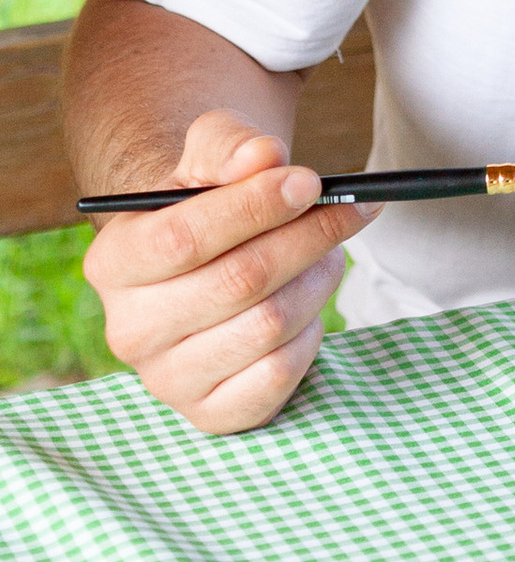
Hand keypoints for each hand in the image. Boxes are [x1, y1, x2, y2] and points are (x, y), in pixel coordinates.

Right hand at [81, 111, 373, 434]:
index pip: (183, 238)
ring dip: (317, 279)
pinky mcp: (210, 414)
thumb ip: (231, 147)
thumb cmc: (207, 199)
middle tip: (355, 207)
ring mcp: (166, 380)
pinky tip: (307, 302)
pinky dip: (310, 331)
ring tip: (329, 250)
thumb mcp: (209, 157)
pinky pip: (279, 374)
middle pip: (239, 282)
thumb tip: (264, 156)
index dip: (255, 207)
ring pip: (268, 326)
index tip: (311, 182)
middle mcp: (129, 329)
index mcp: (113, 263)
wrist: (202, 261)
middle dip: (309, 237)